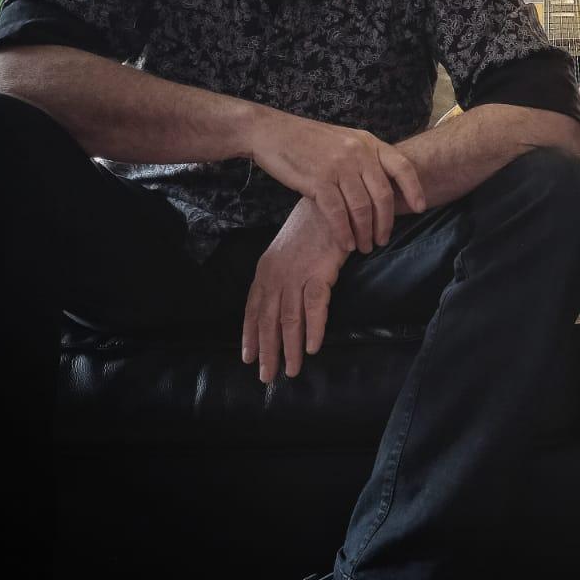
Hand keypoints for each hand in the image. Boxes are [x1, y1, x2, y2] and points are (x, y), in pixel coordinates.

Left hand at [242, 201, 349, 383]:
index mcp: (265, 270)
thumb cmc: (311, 227)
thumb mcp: (286, 251)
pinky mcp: (319, 272)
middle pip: (268, 320)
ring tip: (292, 370)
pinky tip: (313, 348)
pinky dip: (314, 329)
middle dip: (267, 350)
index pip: (252, 308)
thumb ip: (279, 276)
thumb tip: (277, 302)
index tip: (247, 358)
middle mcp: (276, 274)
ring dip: (290, 348)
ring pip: (289, 319)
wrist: (331, 203)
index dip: (249, 335)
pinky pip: (314, 307)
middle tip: (267, 376)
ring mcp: (296, 274)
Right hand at [247, 110, 425, 252]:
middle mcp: (358, 153)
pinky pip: (338, 214)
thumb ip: (364, 158)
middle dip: (385, 223)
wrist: (272, 132)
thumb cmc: (308, 141)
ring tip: (364, 247)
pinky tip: (346, 244)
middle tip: (382, 240)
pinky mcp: (318, 180)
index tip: (420, 207)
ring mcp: (339, 166)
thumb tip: (382, 186)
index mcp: (368, 142)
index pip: (402, 166)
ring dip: (365, 233)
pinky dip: (344, 233)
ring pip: (362, 208)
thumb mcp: (344, 140)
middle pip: (383, 195)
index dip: (415, 189)